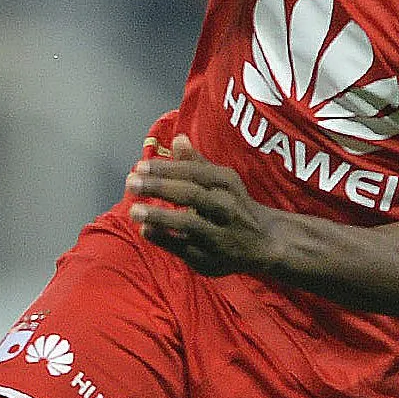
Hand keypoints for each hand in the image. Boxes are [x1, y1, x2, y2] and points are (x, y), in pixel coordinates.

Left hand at [125, 134, 276, 276]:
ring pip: (190, 224)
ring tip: (134, 210)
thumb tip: (177, 139)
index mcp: (226, 184)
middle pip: (192, 195)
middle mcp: (225, 208)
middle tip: (132, 182)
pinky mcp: (212, 258)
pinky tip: (146, 230)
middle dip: (160, 187)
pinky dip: (165, 239)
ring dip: (160, 216)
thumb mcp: (223, 181)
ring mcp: (219, 235)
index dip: (167, 169)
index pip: (194, 173)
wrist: (266, 243)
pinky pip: (185, 249)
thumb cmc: (235, 205)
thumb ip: (197, 163)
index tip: (141, 166)